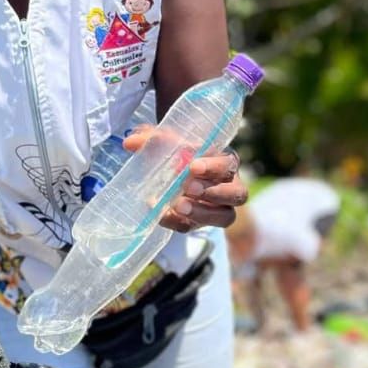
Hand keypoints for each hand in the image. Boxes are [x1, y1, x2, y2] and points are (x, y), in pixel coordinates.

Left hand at [123, 128, 247, 232]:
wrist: (175, 170)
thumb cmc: (180, 152)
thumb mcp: (169, 142)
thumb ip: (152, 139)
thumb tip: (130, 143)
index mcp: (226, 161)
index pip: (228, 164)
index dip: (214, 167)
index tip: (193, 166)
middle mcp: (230, 186)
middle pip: (237, 194)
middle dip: (213, 192)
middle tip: (188, 188)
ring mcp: (219, 209)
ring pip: (225, 217)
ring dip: (202, 212)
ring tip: (179, 206)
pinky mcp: (201, 223)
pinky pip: (194, 227)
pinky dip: (178, 222)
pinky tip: (163, 215)